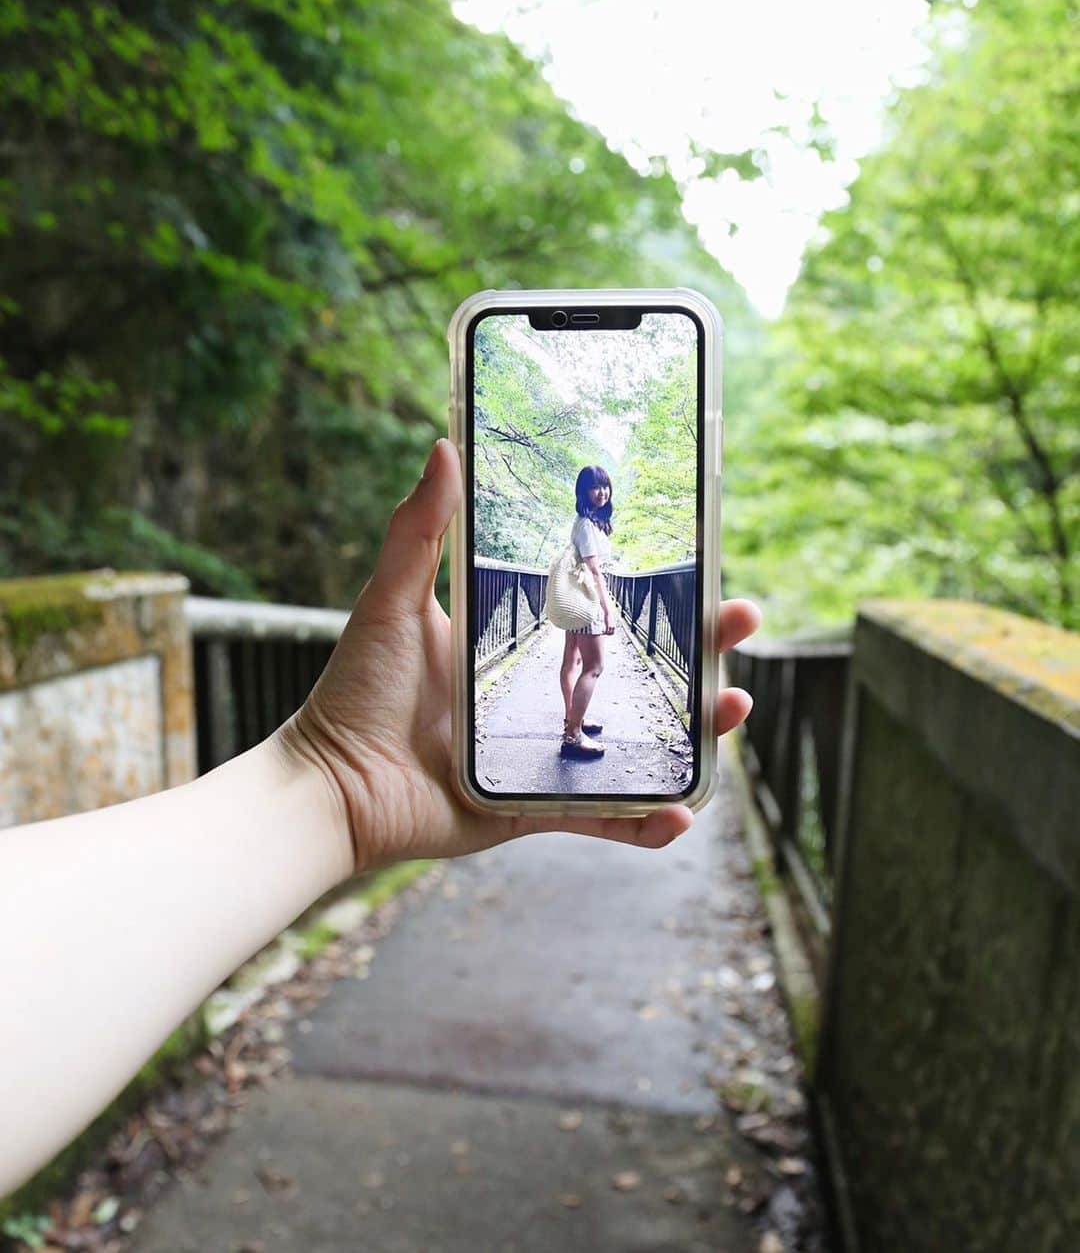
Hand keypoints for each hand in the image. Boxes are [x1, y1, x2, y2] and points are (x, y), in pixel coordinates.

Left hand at [274, 439, 760, 869]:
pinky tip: (683, 811)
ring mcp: (544, 752)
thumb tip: (444, 447)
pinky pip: (602, 817)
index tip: (701, 564)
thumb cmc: (357, 690)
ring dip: (696, 731)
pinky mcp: (535, 806)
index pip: (602, 611)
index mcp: (518, 643)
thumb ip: (419, 531)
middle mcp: (540, 694)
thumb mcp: (393, 600)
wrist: (331, 786)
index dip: (656, 592)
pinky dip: (645, 820)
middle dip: (700, 651)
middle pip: (639, 672)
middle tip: (741, 623)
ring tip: (735, 707)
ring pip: (639, 742)